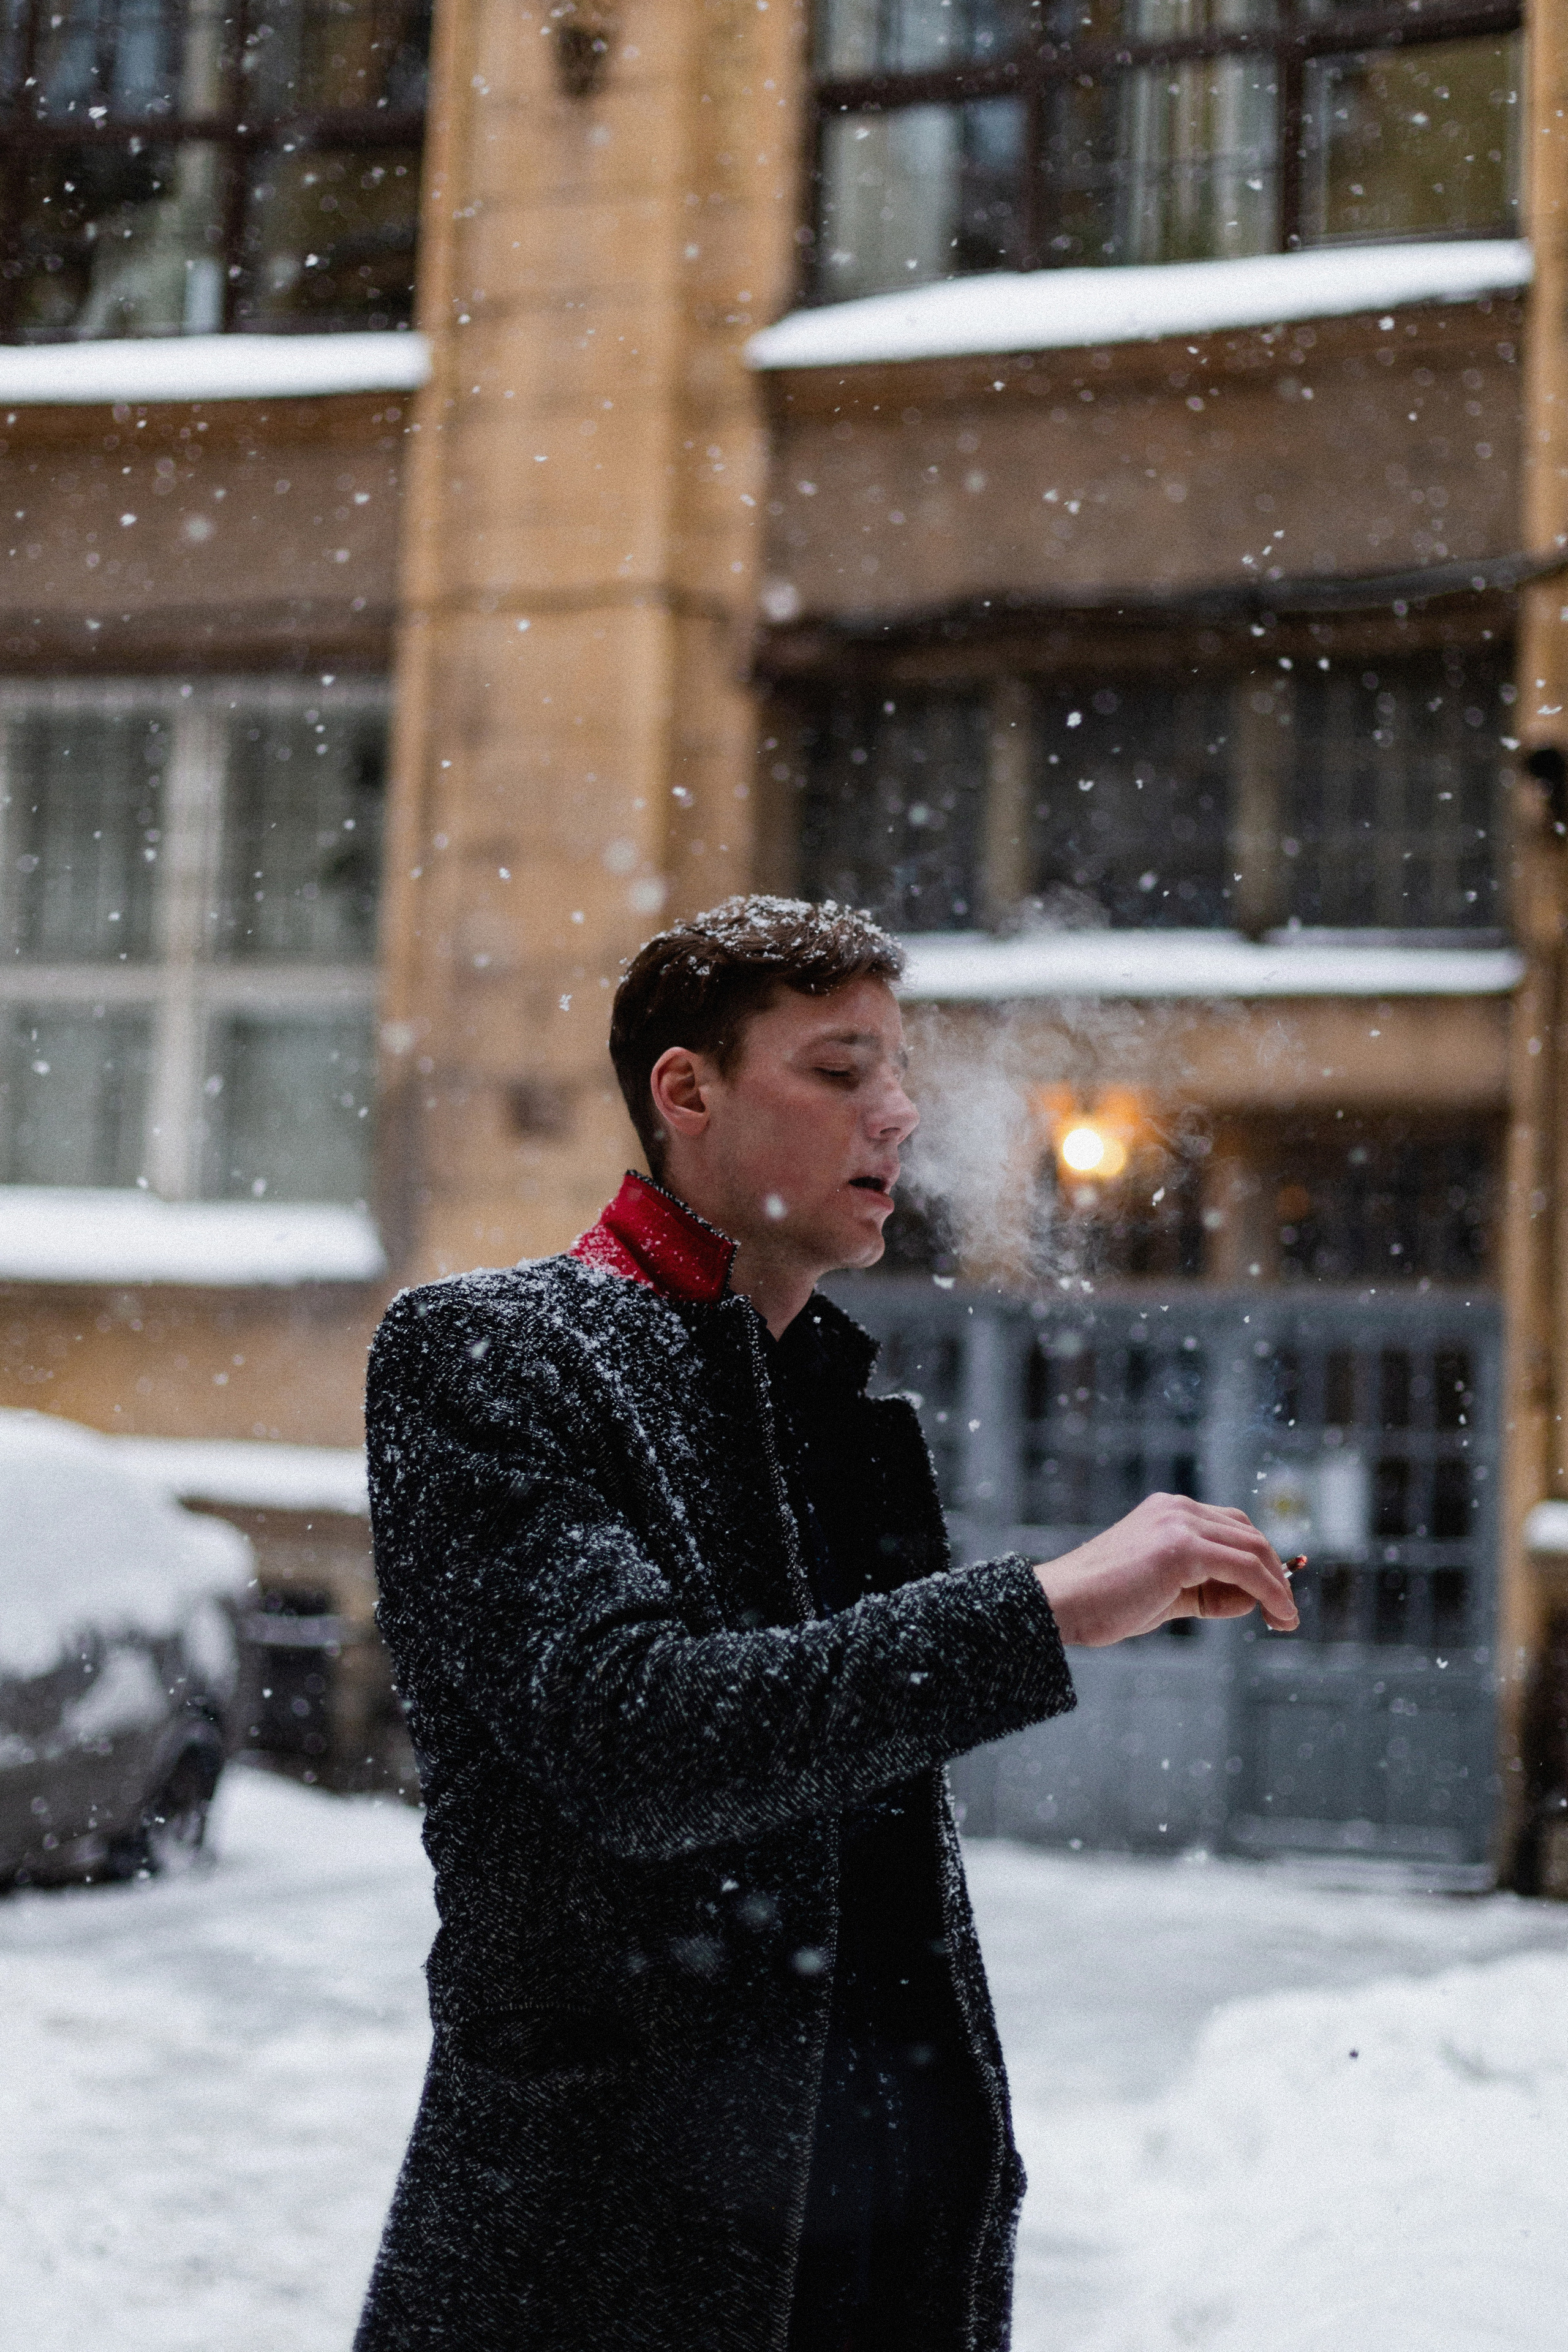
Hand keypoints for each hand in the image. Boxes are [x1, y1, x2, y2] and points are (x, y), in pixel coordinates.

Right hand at [1035, 1493, 1298, 1646]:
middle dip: (1275, 1574)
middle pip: (1249, 1533)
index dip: (1259, 1562)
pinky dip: (1269, 1591)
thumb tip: (1252, 1600)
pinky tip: (1277, 1614)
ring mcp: (1179, 1523)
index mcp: (1169, 1512)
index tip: (1272, 1599)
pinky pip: (1244, 1568)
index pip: (1232, 1528)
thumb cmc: (1105, 1604)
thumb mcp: (1167, 1595)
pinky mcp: (1181, 1548)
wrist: (1062, 1605)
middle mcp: (1177, 1509)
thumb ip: (1207, 1591)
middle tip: (1284, 1614)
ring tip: (1285, 1620)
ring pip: (1252, 1548)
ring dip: (1277, 1586)